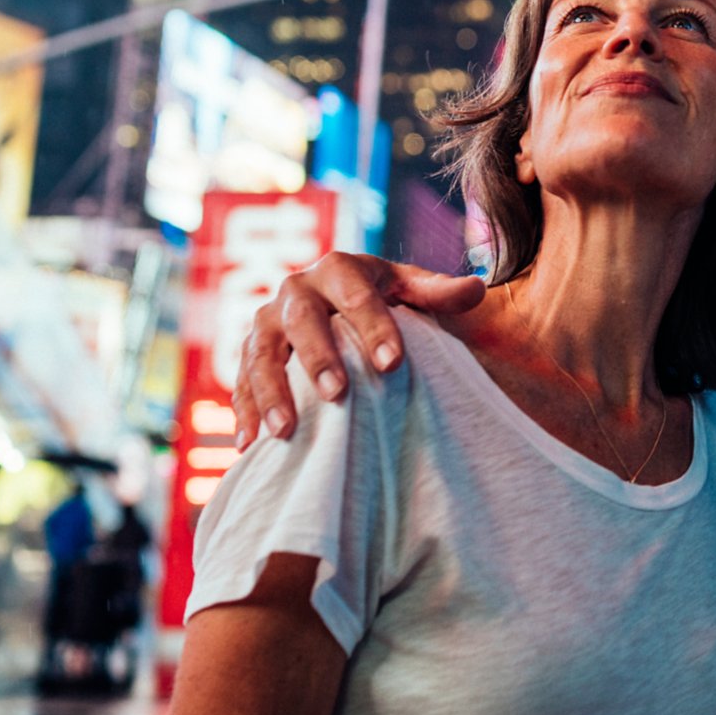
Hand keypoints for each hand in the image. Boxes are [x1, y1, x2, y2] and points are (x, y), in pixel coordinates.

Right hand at [232, 254, 484, 447]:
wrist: (333, 296)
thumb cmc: (381, 296)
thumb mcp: (409, 288)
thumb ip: (438, 292)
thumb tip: (477, 288)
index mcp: (339, 268)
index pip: (356, 294)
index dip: (374, 327)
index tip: (393, 364)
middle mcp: (295, 290)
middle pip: (301, 320)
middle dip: (318, 357)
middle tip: (338, 395)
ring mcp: (266, 321)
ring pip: (260, 353)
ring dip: (269, 391)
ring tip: (285, 431)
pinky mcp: (247, 352)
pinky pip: (239, 381)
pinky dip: (243, 412)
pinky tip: (249, 446)